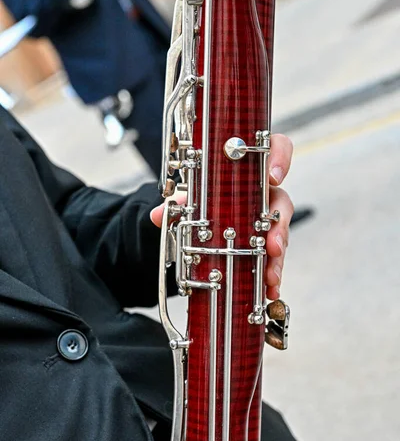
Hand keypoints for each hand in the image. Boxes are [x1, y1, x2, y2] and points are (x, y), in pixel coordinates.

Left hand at [151, 134, 293, 300]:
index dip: (280, 159)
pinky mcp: (267, 243)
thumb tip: (156, 215)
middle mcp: (265, 194)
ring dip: (277, 257)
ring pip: (280, 234)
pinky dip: (272, 274)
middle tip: (273, 245)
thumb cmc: (205, 200)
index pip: (275, 150)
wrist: (202, 220)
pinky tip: (269, 290)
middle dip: (280, 226)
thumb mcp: (190, 201)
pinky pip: (274, 258)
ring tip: (270, 277)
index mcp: (251, 172)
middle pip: (283, 203)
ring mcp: (268, 220)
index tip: (274, 177)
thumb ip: (177, 206)